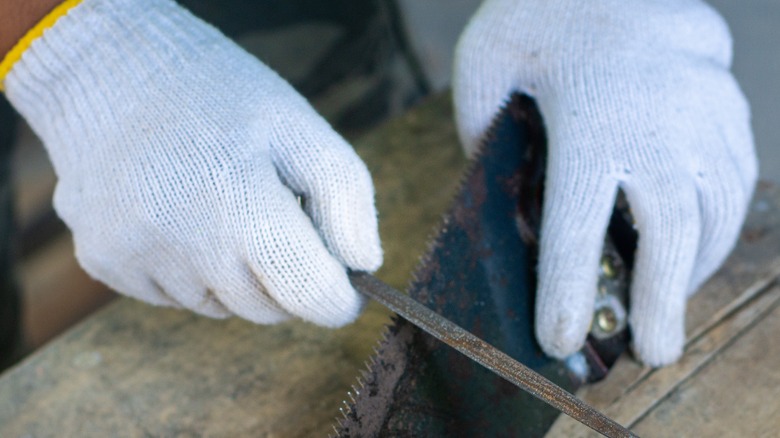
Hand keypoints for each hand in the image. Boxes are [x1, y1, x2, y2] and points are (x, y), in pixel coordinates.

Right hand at [3, 0, 381, 326]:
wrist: (113, 69)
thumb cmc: (220, 96)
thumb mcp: (299, 126)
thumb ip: (345, 197)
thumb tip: (363, 264)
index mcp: (239, 201)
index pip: (309, 294)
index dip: (338, 300)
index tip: (347, 290)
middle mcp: (182, 240)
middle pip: (266, 309)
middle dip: (287, 280)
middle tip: (279, 223)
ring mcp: (135, 255)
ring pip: (220, 307)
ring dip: (236, 276)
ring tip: (222, 207)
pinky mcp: (104, 261)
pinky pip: (173, 297)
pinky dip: (191, 271)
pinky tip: (182, 217)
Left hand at [454, 0, 756, 365]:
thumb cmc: (537, 11)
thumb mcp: (486, 65)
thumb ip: (486, 136)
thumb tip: (505, 197)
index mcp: (587, 117)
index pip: (575, 226)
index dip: (567, 291)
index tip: (559, 340)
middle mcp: (656, 120)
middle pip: (668, 232)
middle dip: (661, 303)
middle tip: (654, 353)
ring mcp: (704, 109)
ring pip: (716, 211)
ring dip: (695, 269)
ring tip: (672, 305)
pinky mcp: (727, 102)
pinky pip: (738, 177)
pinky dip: (721, 223)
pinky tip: (696, 245)